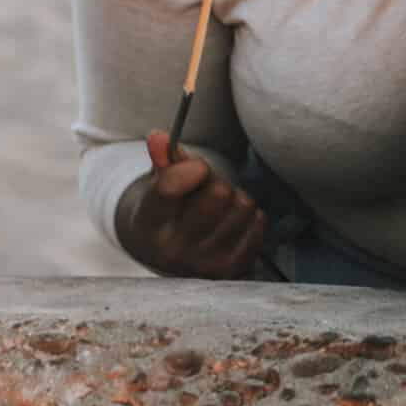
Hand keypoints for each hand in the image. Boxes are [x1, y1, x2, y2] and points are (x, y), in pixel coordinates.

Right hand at [116, 132, 263, 278]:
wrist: (166, 255)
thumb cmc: (166, 211)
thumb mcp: (156, 185)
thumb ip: (161, 160)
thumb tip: (159, 136)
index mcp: (148, 224)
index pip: (170, 188)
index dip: (192, 167)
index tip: (197, 167)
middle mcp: (173, 250)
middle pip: (218, 193)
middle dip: (216, 181)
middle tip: (206, 188)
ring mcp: (204, 264)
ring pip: (242, 205)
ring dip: (234, 199)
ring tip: (216, 207)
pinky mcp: (231, 270)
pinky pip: (257, 223)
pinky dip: (248, 217)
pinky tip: (228, 222)